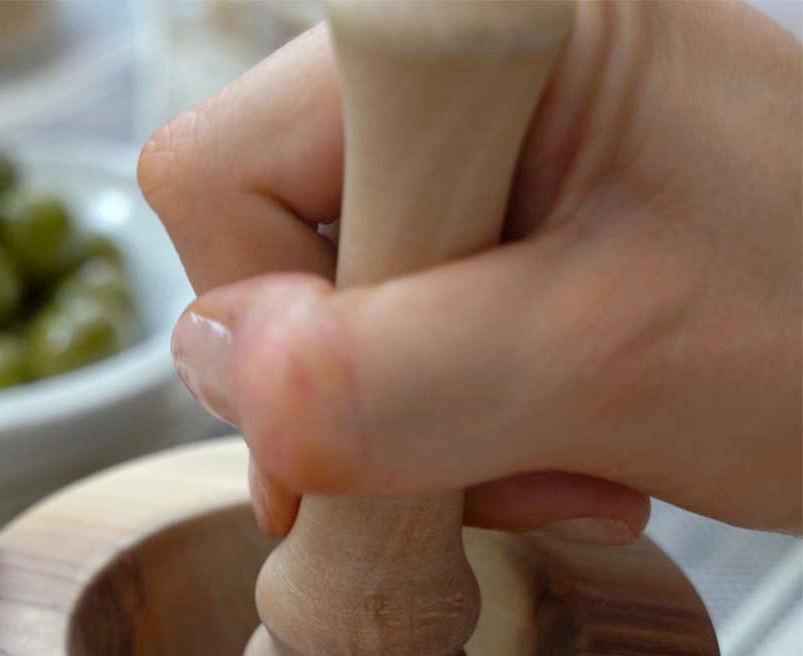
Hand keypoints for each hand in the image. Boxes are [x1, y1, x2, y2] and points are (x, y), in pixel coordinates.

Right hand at [140, 3, 801, 536]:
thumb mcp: (603, 362)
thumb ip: (388, 374)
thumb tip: (207, 367)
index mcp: (475, 36)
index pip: (217, 174)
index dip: (263, 326)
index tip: (368, 432)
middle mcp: (455, 76)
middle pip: (264, 254)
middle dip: (356, 397)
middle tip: (497, 453)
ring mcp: (474, 153)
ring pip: (325, 316)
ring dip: (415, 429)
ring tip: (557, 457)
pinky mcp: (497, 224)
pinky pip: (392, 342)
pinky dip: (452, 426)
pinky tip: (557, 444)